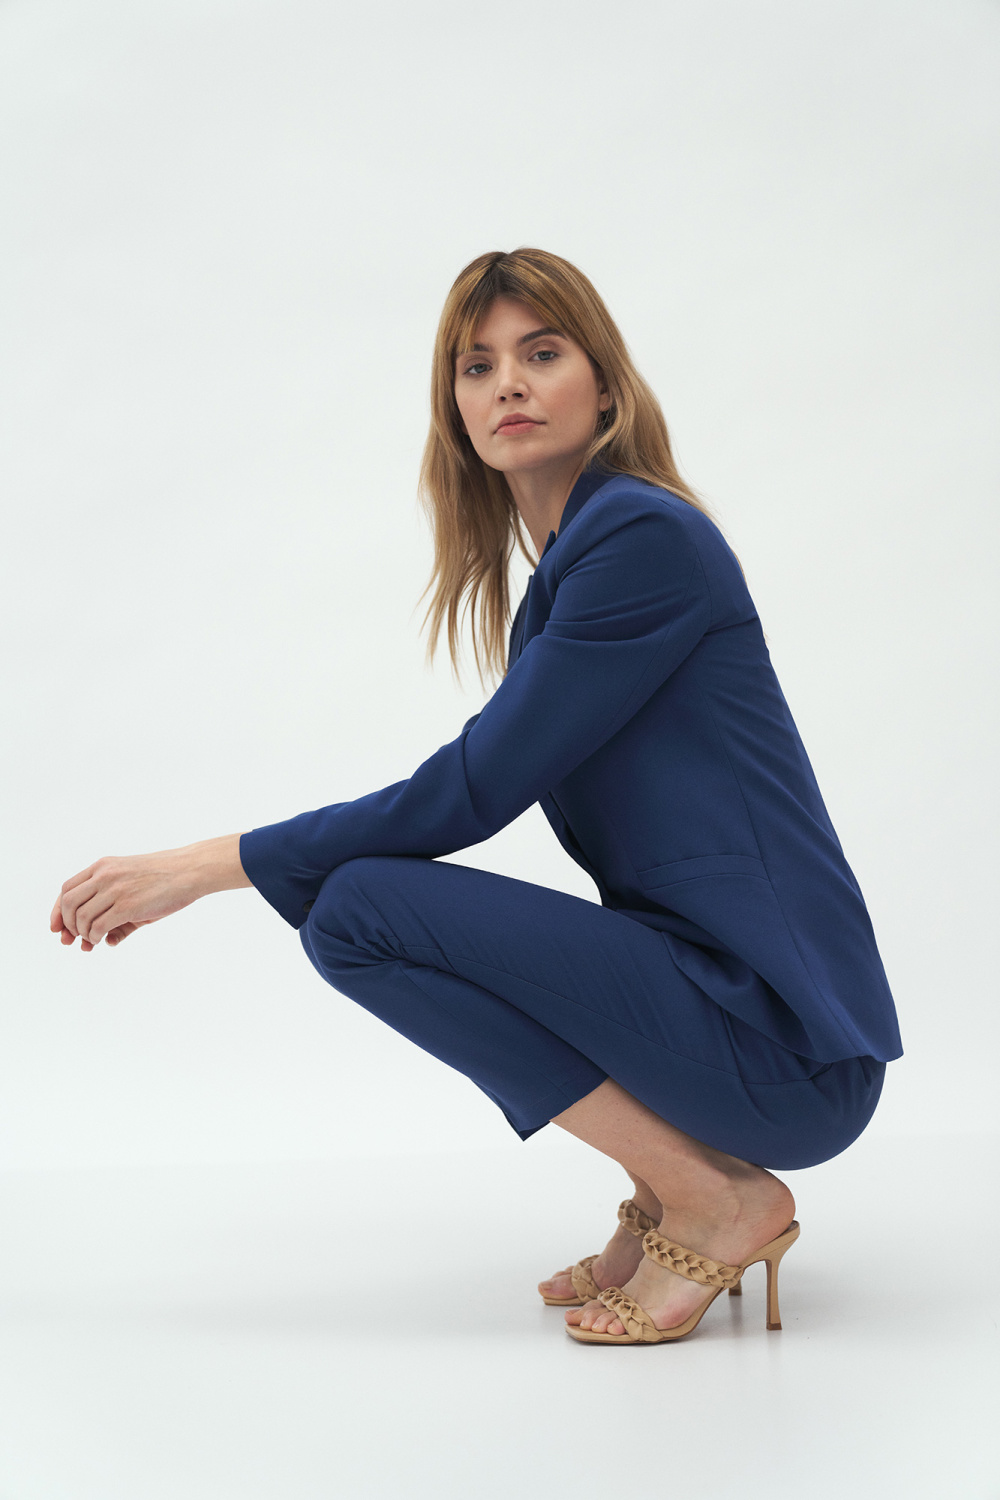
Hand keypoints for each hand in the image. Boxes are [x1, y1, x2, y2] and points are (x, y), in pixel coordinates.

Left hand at [50, 848, 205, 950]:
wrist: (190, 871)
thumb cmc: (166, 879)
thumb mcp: (133, 885)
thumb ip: (116, 909)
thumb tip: (108, 941)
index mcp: (103, 866)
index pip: (67, 888)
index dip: (58, 910)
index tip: (56, 928)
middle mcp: (105, 875)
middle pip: (68, 903)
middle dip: (66, 925)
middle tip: (72, 940)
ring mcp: (115, 889)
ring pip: (81, 917)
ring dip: (82, 934)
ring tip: (92, 941)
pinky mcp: (128, 905)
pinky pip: (98, 926)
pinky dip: (96, 937)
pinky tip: (104, 940)